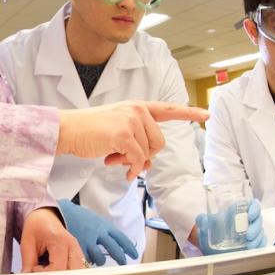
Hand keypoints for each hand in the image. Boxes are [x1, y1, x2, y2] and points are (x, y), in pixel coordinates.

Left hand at [19, 207, 85, 271]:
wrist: (44, 216)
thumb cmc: (36, 226)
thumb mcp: (27, 243)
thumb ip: (28, 262)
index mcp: (60, 240)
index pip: (59, 268)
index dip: (46, 274)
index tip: (35, 270)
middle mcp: (72, 246)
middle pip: (73, 273)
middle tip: (43, 273)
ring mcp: (77, 250)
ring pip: (77, 273)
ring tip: (48, 269)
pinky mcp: (78, 254)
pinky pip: (77, 269)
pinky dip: (67, 273)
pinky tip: (54, 268)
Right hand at [56, 101, 207, 179]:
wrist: (67, 130)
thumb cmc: (89, 132)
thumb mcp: (117, 129)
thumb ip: (136, 139)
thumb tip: (146, 162)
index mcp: (137, 107)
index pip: (168, 109)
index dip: (189, 113)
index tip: (207, 115)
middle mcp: (137, 110)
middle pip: (159, 142)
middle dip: (143, 155)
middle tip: (122, 158)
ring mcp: (131, 121)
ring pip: (148, 152)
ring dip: (132, 162)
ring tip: (112, 158)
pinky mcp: (124, 134)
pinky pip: (137, 159)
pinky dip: (128, 167)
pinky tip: (113, 164)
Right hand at [56, 199, 137, 264]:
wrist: (61, 212)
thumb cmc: (78, 216)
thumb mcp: (95, 219)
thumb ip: (104, 229)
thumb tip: (114, 240)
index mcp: (104, 225)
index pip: (121, 238)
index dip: (129, 248)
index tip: (134, 254)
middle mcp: (98, 233)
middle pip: (114, 249)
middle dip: (120, 258)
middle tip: (123, 263)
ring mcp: (88, 240)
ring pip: (100, 257)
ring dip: (101, 261)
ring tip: (99, 260)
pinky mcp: (78, 246)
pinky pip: (86, 258)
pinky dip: (87, 259)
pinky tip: (86, 257)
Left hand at [196, 199, 263, 254]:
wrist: (211, 254)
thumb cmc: (209, 238)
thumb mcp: (204, 229)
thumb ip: (201, 221)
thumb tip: (203, 218)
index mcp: (236, 213)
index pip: (252, 204)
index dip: (254, 207)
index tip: (250, 215)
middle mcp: (245, 221)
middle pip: (258, 218)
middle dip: (256, 227)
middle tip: (248, 236)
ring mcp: (251, 233)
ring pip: (261, 231)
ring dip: (257, 238)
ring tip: (249, 246)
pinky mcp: (254, 243)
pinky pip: (262, 242)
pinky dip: (259, 245)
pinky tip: (252, 249)